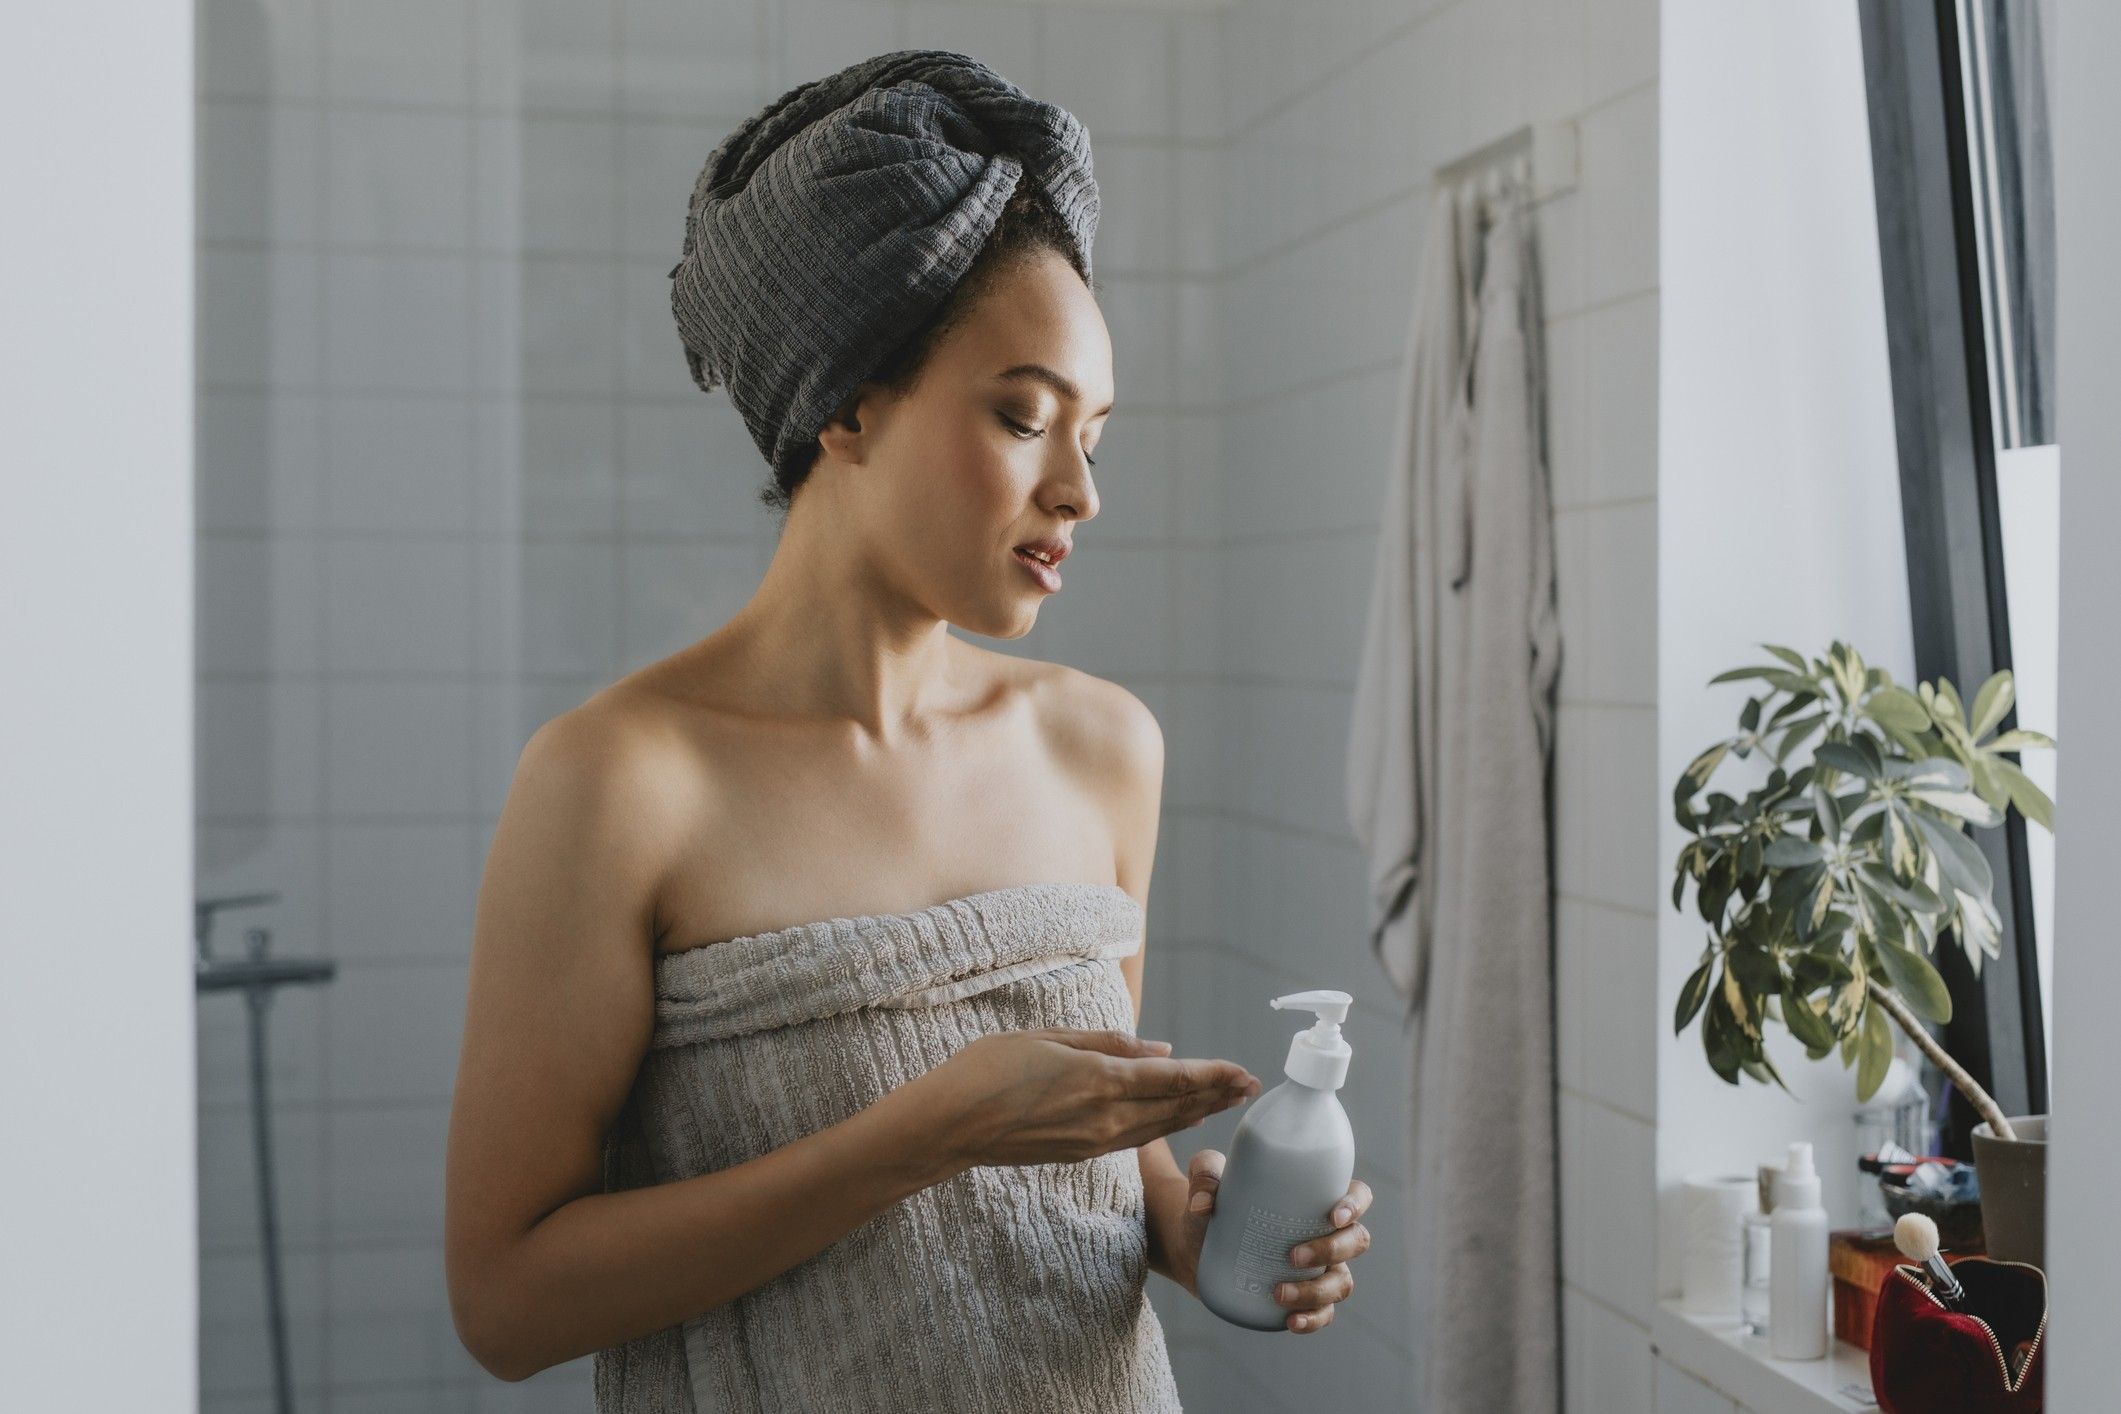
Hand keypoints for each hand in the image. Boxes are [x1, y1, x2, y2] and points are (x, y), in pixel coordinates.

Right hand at [919, 1029, 1257, 1170]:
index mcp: (1098, 1080)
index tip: (1245, 1071)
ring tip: (1228, 1102)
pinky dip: (1165, 1127)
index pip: (1173, 1079)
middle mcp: (1104, 1117)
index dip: (1214, 1075)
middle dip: (1218, 1096)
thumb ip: (1107, 1044)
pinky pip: (1136, 1139)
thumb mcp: (1048, 1038)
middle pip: (1176, 1107)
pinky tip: (1179, 1119)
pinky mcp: (1080, 1154)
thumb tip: (1161, 1050)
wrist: (949, 1126)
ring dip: (1198, 1113)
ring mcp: (1093, 1142)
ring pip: (1160, 1128)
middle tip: (1253, 1086)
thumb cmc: (989, 1069)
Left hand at [1175, 1152, 1373, 1333]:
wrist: (1194, 1244)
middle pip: (1356, 1241)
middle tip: (1292, 1256)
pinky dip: (1313, 1320)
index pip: (1357, 1195)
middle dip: (1332, 1251)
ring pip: (1342, 1282)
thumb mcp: (1207, 1178)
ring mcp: (1318, 1267)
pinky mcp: (1302, 1296)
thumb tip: (1203, 1204)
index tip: (1333, 1215)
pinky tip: (1290, 1321)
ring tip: (1278, 1293)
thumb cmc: (1213, 1201)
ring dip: (1317, 1292)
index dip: (1356, 1204)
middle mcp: (1325, 1231)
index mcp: (1315, 1196)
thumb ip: (1205, 1175)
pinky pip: (1323, 1313)